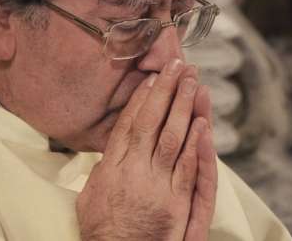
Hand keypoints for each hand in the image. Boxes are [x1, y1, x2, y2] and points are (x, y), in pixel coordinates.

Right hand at [76, 59, 216, 240]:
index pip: (128, 124)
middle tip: (177, 66)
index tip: (152, 78)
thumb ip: (102, 170)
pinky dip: (196, 144)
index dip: (141, 99)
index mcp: (111, 168)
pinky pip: (188, 167)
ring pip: (172, 138)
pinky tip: (202, 122)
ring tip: (193, 82)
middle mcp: (133, 171)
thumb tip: (110, 151)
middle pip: (151, 122)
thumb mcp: (89, 197)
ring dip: (184, 107)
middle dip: (166, 92)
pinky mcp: (176, 202)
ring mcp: (156, 185)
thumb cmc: (103, 231)